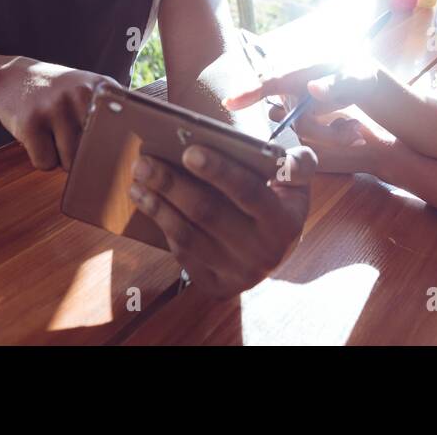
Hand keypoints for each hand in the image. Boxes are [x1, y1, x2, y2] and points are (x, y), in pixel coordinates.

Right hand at [0, 57, 115, 172]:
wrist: (13, 78)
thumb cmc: (58, 94)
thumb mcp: (90, 90)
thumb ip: (113, 114)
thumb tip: (131, 155)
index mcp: (102, 87)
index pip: (123, 131)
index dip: (117, 149)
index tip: (114, 154)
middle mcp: (81, 94)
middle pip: (95, 152)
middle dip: (83, 155)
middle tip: (70, 135)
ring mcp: (55, 107)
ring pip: (69, 162)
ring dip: (61, 158)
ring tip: (53, 134)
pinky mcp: (30, 123)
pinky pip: (45, 162)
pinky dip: (40, 158)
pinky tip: (37, 137)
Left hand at [128, 144, 316, 298]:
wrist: (277, 252)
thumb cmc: (281, 204)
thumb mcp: (298, 184)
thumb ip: (298, 166)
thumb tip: (286, 159)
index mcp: (284, 223)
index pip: (248, 192)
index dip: (218, 171)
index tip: (189, 151)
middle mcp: (261, 253)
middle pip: (208, 213)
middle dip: (171, 185)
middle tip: (144, 162)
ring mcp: (237, 273)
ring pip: (188, 236)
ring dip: (157, 205)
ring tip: (138, 178)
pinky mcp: (216, 285)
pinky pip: (182, 254)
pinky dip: (162, 224)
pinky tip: (148, 201)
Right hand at [224, 62, 387, 174]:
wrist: (364, 82)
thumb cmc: (359, 73)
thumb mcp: (359, 76)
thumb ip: (339, 83)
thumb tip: (312, 89)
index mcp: (298, 73)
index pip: (270, 82)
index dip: (248, 92)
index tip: (229, 103)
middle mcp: (290, 91)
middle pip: (299, 122)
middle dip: (329, 133)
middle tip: (357, 131)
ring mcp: (294, 107)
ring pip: (307, 132)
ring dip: (335, 135)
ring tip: (357, 128)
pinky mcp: (301, 119)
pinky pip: (312, 136)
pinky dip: (335, 137)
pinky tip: (351, 130)